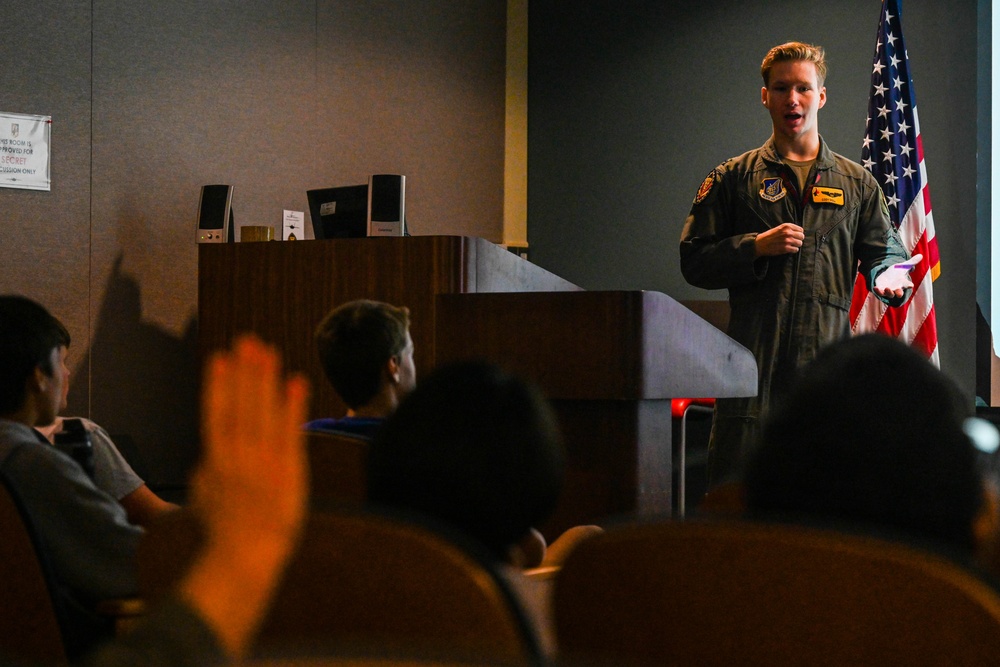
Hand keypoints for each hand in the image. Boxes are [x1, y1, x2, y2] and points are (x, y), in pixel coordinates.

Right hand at [180, 334, 309, 656]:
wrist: (244, 558)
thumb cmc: (223, 533)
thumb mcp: (203, 498)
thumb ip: (207, 470)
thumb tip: (208, 453)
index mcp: (214, 461)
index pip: (215, 414)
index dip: (217, 384)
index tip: (219, 356)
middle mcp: (236, 457)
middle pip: (240, 406)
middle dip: (244, 372)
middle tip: (248, 340)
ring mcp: (262, 463)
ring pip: (262, 413)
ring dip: (264, 380)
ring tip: (268, 350)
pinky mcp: (287, 471)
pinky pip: (290, 431)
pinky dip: (292, 405)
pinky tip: (296, 380)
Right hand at [754, 223, 803, 256]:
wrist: (760, 244)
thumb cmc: (769, 236)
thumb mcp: (779, 228)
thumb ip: (788, 229)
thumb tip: (798, 233)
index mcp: (786, 226)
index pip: (800, 230)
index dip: (798, 233)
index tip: (795, 236)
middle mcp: (788, 232)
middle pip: (802, 236)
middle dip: (798, 239)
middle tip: (793, 241)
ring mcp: (787, 241)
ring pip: (800, 243)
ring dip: (796, 245)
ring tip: (791, 245)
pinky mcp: (786, 248)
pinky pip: (796, 250)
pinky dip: (793, 250)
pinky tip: (789, 249)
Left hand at [874, 253, 921, 298]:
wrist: (887, 276)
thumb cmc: (897, 273)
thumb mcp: (903, 266)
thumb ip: (912, 262)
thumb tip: (921, 255)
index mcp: (903, 283)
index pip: (907, 285)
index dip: (909, 285)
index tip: (910, 285)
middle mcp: (896, 288)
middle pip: (899, 293)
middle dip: (899, 293)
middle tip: (899, 293)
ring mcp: (888, 290)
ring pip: (889, 294)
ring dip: (888, 292)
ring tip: (887, 288)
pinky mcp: (881, 290)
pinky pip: (879, 293)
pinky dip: (878, 291)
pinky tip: (875, 288)